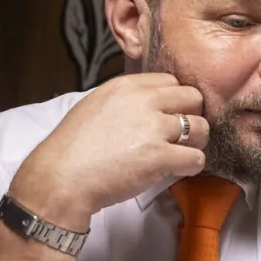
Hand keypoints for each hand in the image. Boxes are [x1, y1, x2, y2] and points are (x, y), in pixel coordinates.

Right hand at [11, 73, 208, 229]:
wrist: (60, 179)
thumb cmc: (73, 148)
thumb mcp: (95, 106)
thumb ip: (126, 100)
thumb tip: (151, 104)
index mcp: (126, 86)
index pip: (172, 82)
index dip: (176, 100)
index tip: (171, 115)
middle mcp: (144, 101)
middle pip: (193, 98)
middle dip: (192, 116)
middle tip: (182, 134)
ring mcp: (154, 128)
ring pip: (201, 127)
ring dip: (196, 142)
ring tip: (181, 153)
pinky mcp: (160, 156)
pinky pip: (196, 158)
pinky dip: (192, 166)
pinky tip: (178, 170)